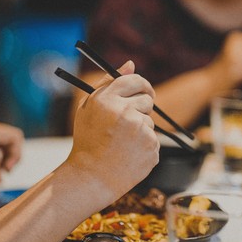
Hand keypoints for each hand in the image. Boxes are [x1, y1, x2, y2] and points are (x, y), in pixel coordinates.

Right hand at [68, 61, 159, 192]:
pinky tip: (129, 154)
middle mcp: (125, 112)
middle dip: (140, 109)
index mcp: (107, 100)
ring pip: (150, 122)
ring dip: (141, 129)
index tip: (145, 91)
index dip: (142, 85)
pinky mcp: (152, 148)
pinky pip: (153, 140)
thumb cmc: (88, 141)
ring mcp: (141, 131)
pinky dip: (145, 146)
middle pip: (147, 100)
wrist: (92, 177)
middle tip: (126, 124)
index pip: (135, 80)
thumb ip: (109, 83)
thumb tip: (131, 64)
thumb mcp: (89, 108)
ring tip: (122, 144)